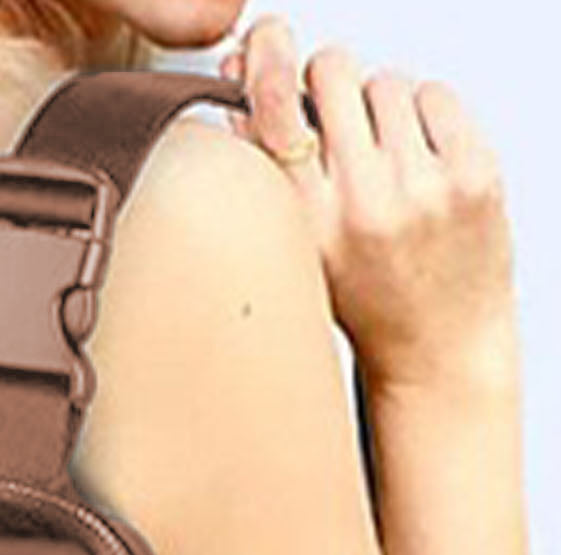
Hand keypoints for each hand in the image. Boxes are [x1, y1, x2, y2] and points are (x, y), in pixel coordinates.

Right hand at [220, 14, 519, 390]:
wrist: (441, 352)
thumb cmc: (367, 306)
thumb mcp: (299, 253)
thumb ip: (267, 176)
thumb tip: (239, 85)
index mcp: (312, 225)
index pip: (276, 108)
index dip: (267, 59)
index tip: (264, 42)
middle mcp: (367, 203)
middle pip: (333, 71)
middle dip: (328, 81)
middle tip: (336, 118)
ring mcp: (426, 186)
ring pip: (386, 81)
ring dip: (380, 106)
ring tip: (383, 159)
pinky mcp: (475, 174)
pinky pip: (436, 95)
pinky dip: (424, 116)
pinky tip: (419, 163)